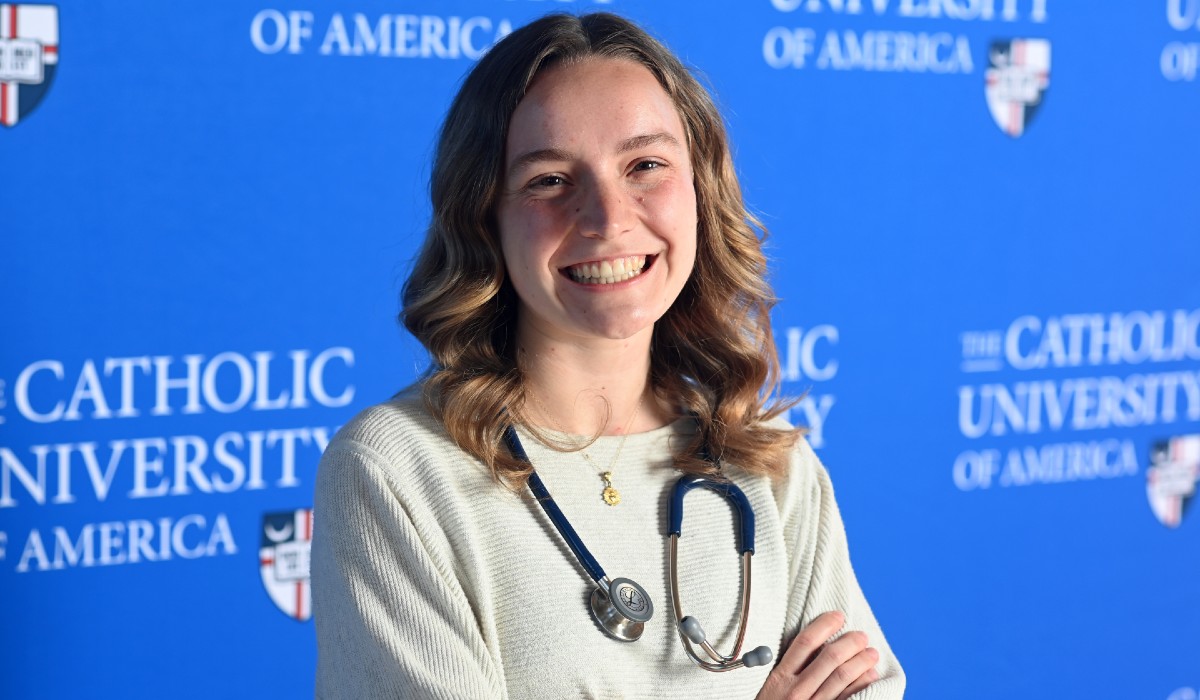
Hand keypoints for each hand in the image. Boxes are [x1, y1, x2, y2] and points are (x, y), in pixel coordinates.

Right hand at [756, 611, 878, 699]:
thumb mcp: (771, 687)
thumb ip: (787, 669)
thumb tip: (815, 647)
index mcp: (780, 678)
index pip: (805, 642)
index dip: (825, 625)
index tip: (838, 616)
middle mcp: (797, 691)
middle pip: (829, 658)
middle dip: (850, 642)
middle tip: (861, 636)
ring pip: (842, 676)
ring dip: (861, 661)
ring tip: (871, 653)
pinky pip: (849, 698)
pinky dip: (863, 684)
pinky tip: (870, 676)